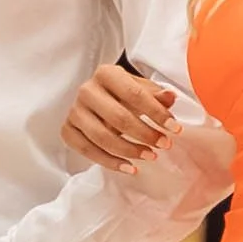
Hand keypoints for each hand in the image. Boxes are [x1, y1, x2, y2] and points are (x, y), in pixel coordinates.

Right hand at [63, 62, 179, 172]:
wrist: (97, 100)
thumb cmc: (122, 94)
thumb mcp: (141, 89)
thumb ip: (156, 95)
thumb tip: (171, 98)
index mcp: (106, 73)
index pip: (134, 94)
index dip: (156, 112)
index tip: (175, 128)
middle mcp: (86, 90)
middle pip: (118, 117)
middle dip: (145, 134)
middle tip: (164, 145)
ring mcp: (74, 111)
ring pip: (102, 137)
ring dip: (129, 151)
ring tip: (151, 156)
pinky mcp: (67, 130)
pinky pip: (87, 150)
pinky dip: (110, 162)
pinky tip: (130, 168)